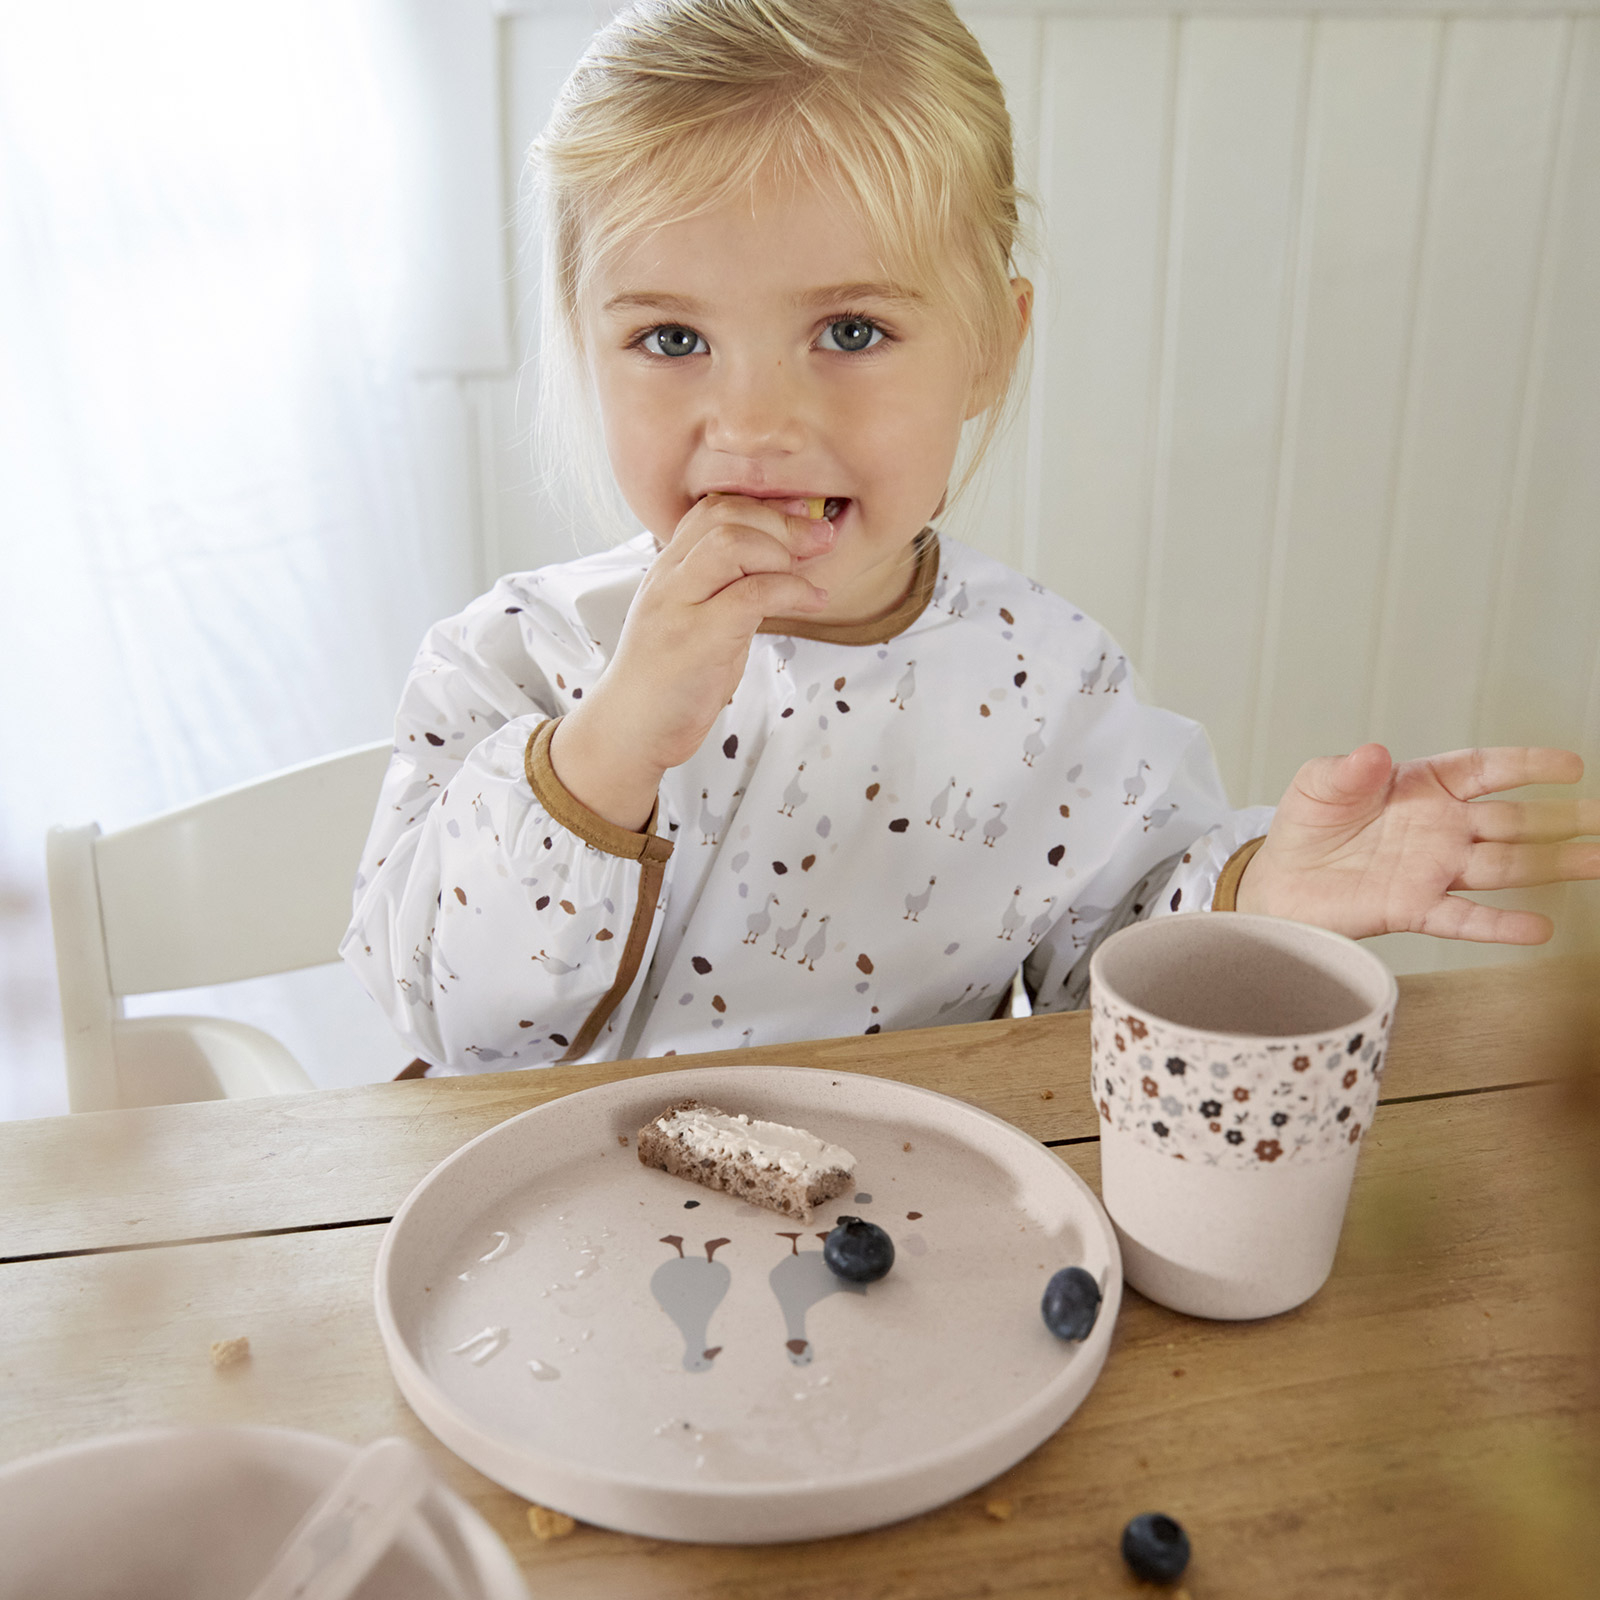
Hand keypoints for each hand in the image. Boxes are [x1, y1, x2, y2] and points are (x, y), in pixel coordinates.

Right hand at [549, 495, 831, 829]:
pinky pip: (751, 594)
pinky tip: (813, 600)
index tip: (801, 513)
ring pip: (732, 544)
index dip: (762, 504)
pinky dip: (792, 591)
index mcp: (668, 570)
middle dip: (782, 520)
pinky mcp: (696, 639)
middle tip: (821, 536)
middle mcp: (668, 579)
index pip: (711, 509)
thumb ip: (728, 591)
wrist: (629, 730)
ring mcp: (678, 606)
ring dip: (784, 550)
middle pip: (724, 516)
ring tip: (814, 568)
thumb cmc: (668, 682)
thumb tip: (780, 567)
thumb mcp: (697, 622)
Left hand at [1236, 744, 1599, 942]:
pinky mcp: (1414, 907)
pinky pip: (1464, 917)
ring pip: (1505, 866)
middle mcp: (1440, 827)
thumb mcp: (1318, 784)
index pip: (1485, 768)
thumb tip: (1372, 753)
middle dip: (1564, 818)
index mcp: (1422, 785)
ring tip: (1599, 862)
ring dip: (1553, 865)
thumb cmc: (1307, 826)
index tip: (1571, 766)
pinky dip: (1498, 924)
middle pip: (1515, 821)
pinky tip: (1538, 928)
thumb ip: (1346, 770)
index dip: (1527, 765)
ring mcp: (1433, 869)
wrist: (1278, 880)